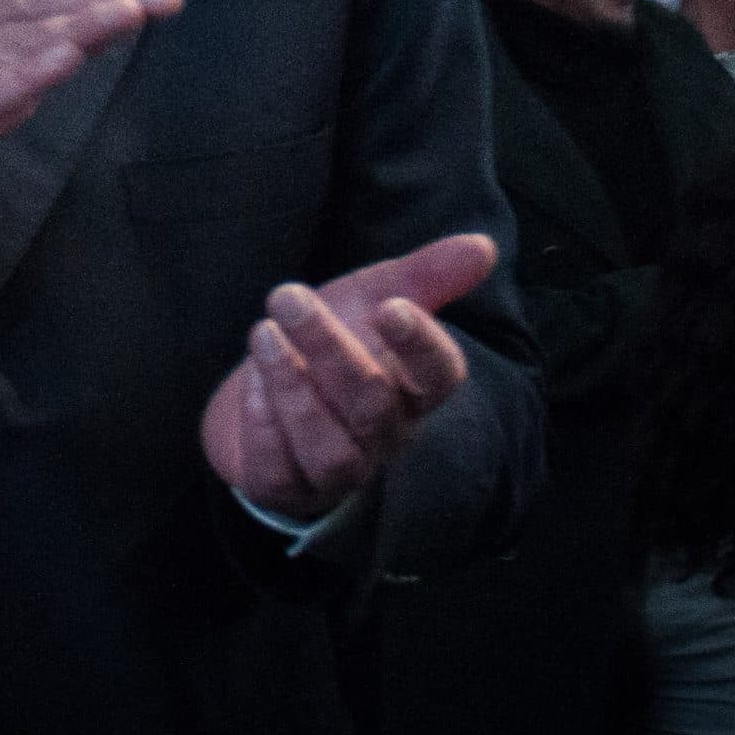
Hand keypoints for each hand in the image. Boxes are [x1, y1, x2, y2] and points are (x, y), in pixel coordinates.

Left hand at [201, 233, 498, 518]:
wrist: (260, 387)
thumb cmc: (329, 341)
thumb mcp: (372, 296)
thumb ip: (425, 274)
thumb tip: (483, 245)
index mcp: (413, 388)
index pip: (440, 377)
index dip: (421, 347)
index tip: (391, 307)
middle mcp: (383, 435)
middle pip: (372, 403)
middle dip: (329, 347)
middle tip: (287, 296)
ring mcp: (337, 471)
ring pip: (331, 450)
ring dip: (294, 389)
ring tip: (263, 334)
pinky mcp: (287, 489)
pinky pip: (281, 473)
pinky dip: (265, 429)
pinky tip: (252, 386)